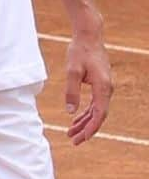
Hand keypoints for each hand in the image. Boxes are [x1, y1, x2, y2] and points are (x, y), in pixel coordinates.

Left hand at [64, 27, 112, 144]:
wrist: (89, 36)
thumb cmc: (80, 52)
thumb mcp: (72, 72)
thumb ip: (71, 92)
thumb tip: (71, 112)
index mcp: (103, 87)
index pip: (99, 114)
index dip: (91, 128)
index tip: (82, 138)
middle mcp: (107, 89)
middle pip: (99, 115)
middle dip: (87, 130)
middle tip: (74, 141)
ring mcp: (105, 87)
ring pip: (96, 111)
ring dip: (84, 123)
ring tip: (71, 133)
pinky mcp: (100, 84)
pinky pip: (95, 104)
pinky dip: (86, 113)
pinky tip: (76, 120)